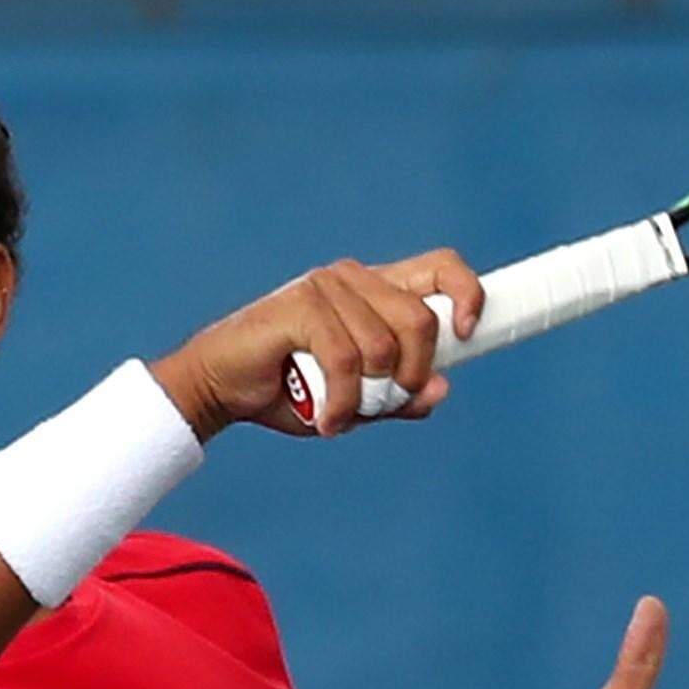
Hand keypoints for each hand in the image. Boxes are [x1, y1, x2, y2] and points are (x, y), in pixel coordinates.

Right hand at [154, 251, 482, 439]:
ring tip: (340, 413)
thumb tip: (440, 391)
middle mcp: (355, 279)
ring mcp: (327, 287)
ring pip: (384, 347)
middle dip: (410, 376)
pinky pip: (346, 360)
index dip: (466, 293)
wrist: (220, 389)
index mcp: (377, 290)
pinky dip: (341, 403)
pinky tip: (326, 419)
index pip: (440, 268)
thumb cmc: (287, 389)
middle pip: (421, 320)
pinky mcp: (301, 305)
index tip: (467, 333)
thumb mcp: (355, 402)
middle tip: (380, 403)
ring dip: (368, 398)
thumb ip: (397, 398)